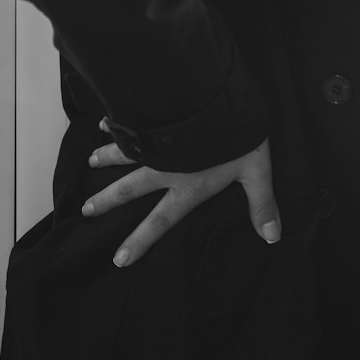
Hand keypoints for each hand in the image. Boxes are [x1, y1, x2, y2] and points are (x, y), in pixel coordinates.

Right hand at [81, 133, 279, 266]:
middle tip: (86, 210)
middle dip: (108, 201)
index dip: (140, 241)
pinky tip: (103, 120)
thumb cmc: (239, 137)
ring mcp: (157, 143)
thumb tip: (272, 236)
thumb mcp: (257, 172)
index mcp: (188, 187)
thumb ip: (262, 204)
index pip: (160, 221)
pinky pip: (130, 123)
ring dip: (106, 159)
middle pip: (130, 189)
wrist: (219, 100)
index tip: (119, 259)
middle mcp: (166, 169)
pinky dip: (115, 123)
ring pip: (125, 154)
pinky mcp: (155, 119)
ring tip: (90, 162)